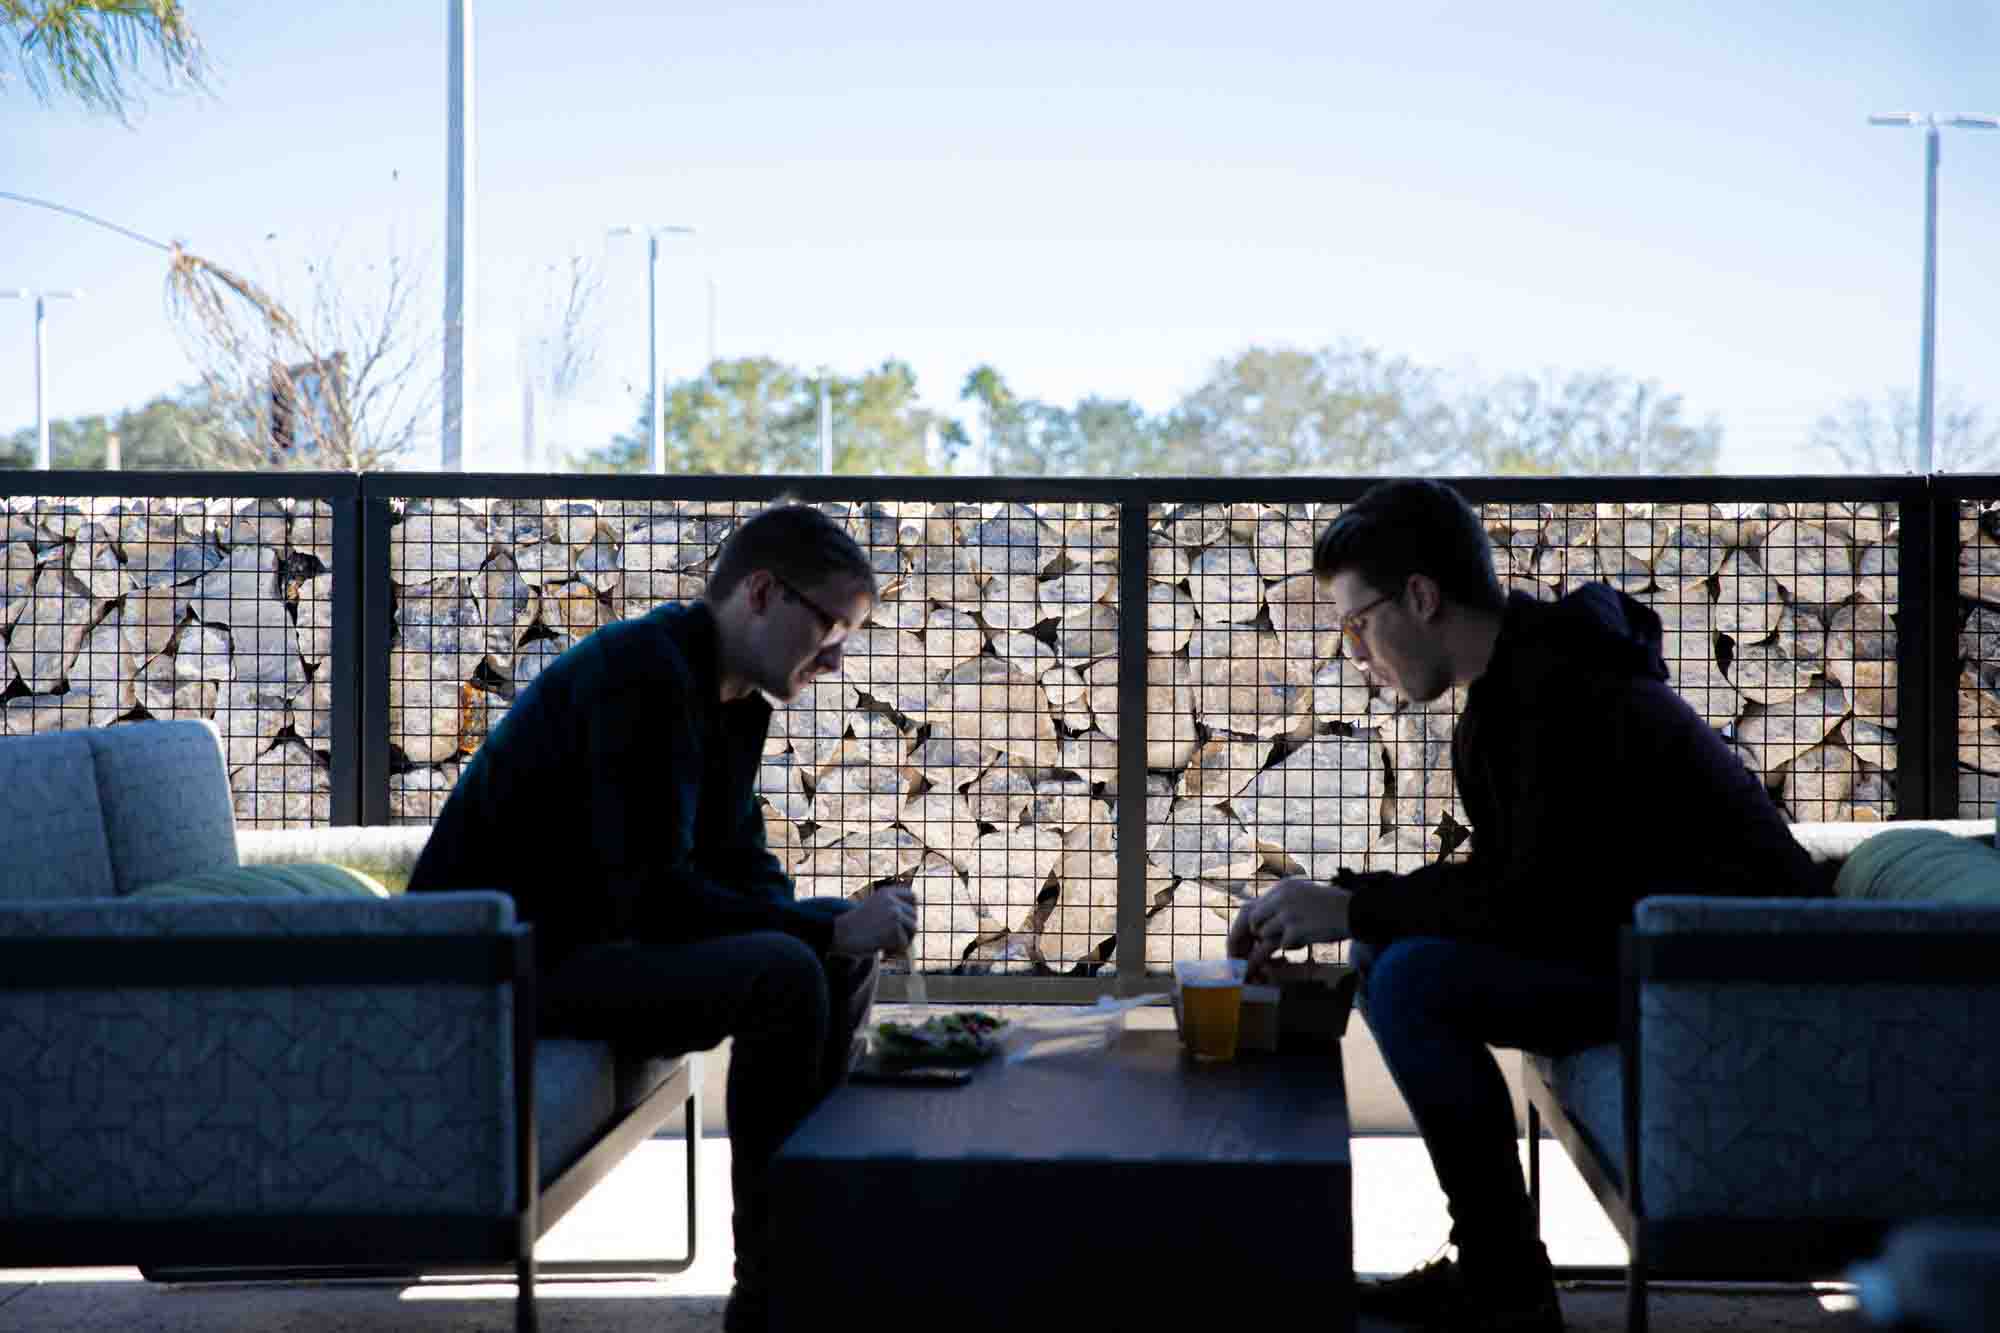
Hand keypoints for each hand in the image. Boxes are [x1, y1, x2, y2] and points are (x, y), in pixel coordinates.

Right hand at [831, 884, 916, 956]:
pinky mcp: (894, 929)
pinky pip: (904, 943)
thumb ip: (891, 908)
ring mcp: (893, 913)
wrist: (841, 933)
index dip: (910, 909)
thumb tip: (914, 917)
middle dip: (907, 929)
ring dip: (903, 939)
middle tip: (892, 938)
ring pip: (913, 928)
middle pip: (914, 915)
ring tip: (888, 944)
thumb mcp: (873, 908)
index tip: (902, 921)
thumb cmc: (856, 925)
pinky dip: (895, 949)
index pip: (913, 897)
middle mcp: (891, 900)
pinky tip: (882, 949)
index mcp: (886, 893)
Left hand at [1227, 876, 1351, 977]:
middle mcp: (1282, 896)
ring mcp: (1289, 911)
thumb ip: (1282, 908)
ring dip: (1271, 945)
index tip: (1239, 945)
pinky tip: (1301, 946)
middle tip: (1243, 958)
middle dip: (1246, 940)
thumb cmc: (1332, 909)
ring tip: (1280, 951)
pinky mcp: (1297, 927)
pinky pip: (1282, 944)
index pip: (1251, 907)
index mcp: (1283, 888)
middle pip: (1251, 920)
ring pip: (1265, 934)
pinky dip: (1289, 948)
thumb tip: (1260, 930)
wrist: (1356, 911)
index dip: (1243, 928)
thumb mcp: (1304, 897)